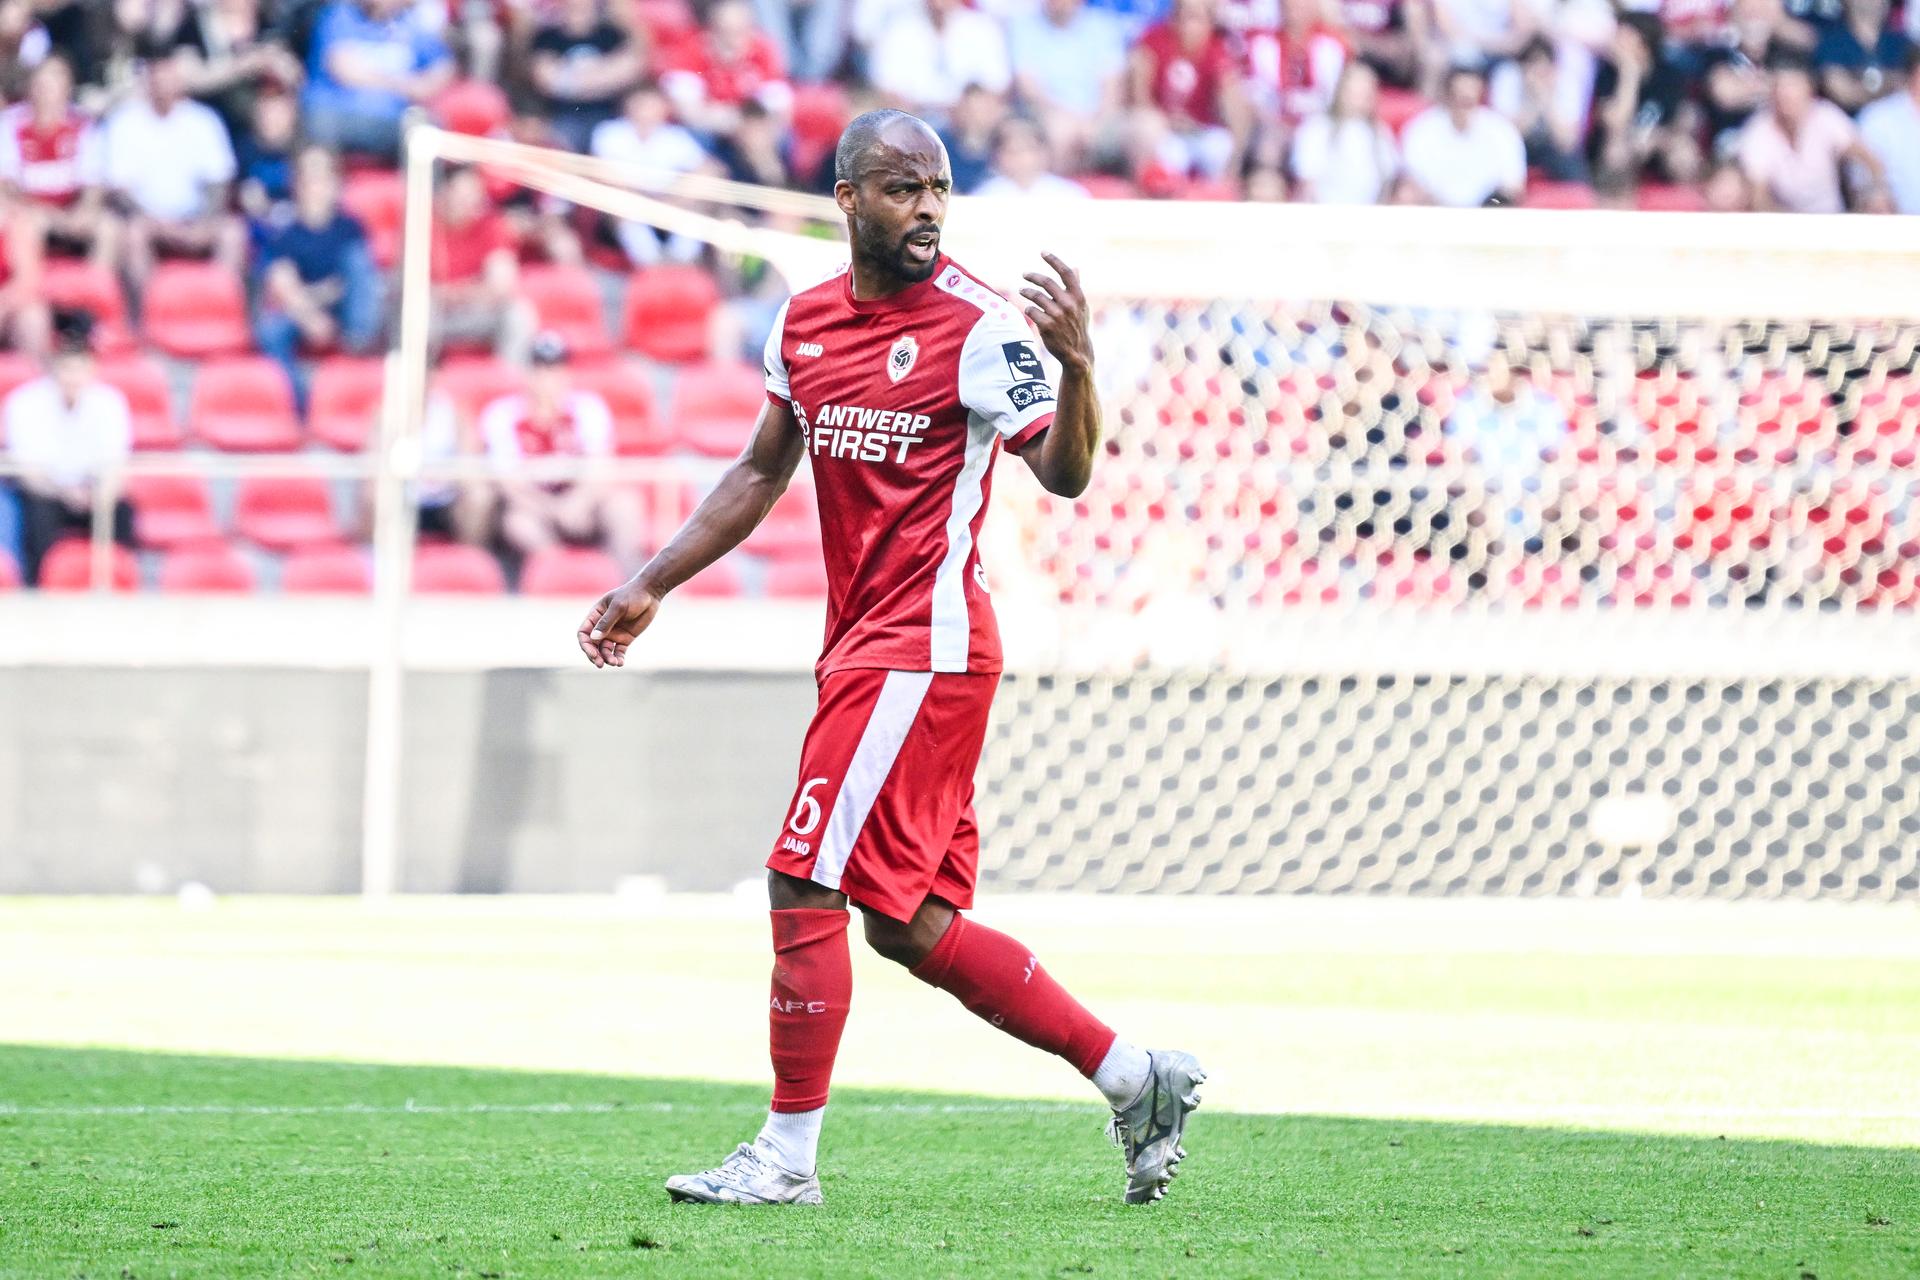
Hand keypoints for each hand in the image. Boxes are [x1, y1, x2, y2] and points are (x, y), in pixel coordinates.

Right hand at [577, 578, 662, 668]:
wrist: (650, 594)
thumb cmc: (632, 595)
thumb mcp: (618, 607)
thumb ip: (606, 622)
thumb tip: (594, 638)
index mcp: (595, 616)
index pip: (584, 633)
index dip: (585, 645)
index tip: (593, 654)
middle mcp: (602, 626)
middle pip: (592, 645)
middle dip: (594, 655)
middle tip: (600, 664)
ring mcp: (614, 633)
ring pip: (605, 650)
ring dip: (607, 658)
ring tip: (614, 663)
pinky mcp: (625, 639)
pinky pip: (618, 651)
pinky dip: (618, 658)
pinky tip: (620, 663)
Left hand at [1018, 252, 1092, 373]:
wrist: (1077, 352)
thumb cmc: (1077, 326)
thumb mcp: (1081, 306)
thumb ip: (1076, 287)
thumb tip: (1075, 267)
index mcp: (1078, 297)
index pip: (1066, 273)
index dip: (1054, 260)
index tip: (1043, 252)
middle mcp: (1069, 304)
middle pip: (1046, 282)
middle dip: (1033, 276)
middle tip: (1025, 274)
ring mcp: (1057, 315)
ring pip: (1036, 296)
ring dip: (1026, 292)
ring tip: (1021, 290)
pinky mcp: (1047, 326)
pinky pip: (1031, 311)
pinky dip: (1028, 309)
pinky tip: (1029, 310)